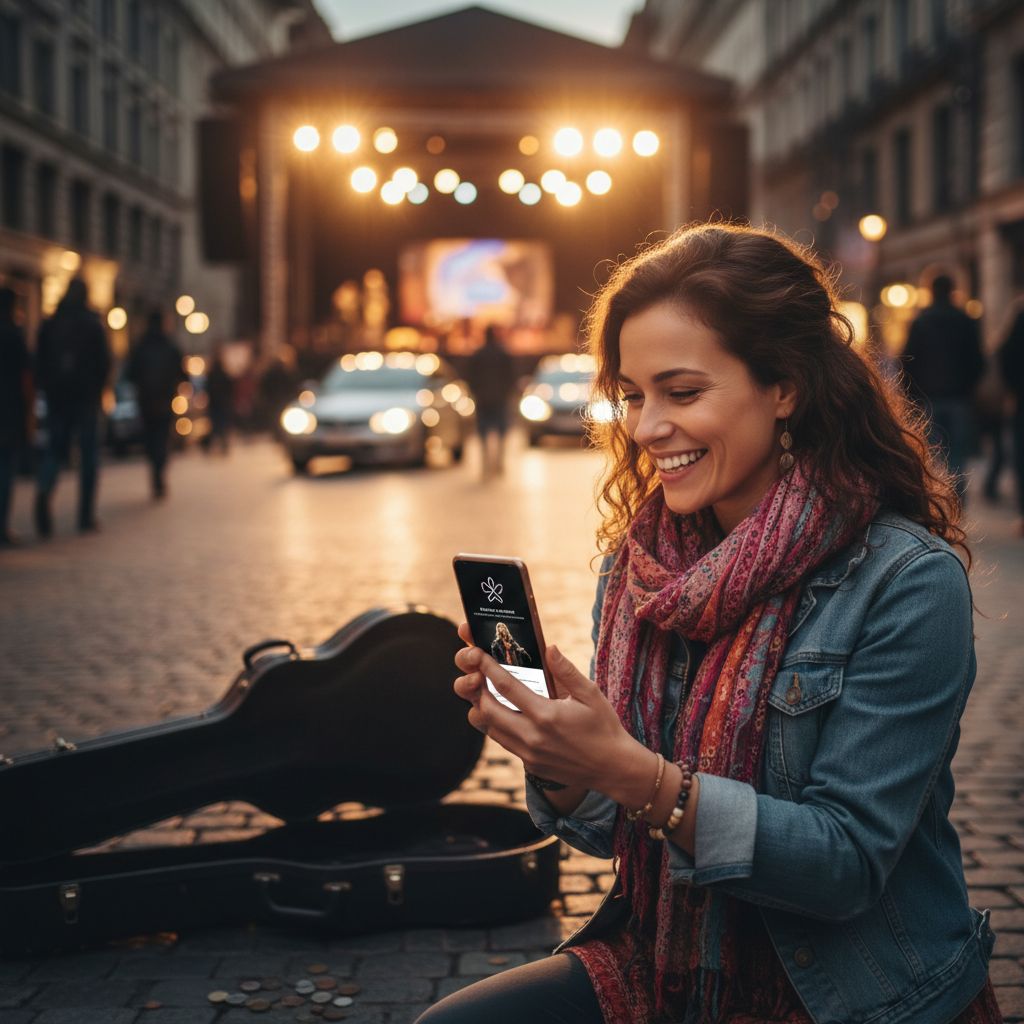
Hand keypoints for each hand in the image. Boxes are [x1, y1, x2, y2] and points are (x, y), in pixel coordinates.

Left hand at [453, 624, 633, 793]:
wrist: (613, 768)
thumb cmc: (604, 727)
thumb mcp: (590, 694)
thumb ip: (566, 671)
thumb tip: (549, 648)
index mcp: (546, 715)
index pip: (506, 687)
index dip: (488, 668)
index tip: (478, 655)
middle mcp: (532, 737)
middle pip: (488, 710)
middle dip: (478, 690)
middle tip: (478, 674)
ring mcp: (529, 754)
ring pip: (490, 729)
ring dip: (483, 709)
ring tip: (486, 693)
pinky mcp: (530, 765)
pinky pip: (503, 743)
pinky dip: (497, 726)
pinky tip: (504, 714)